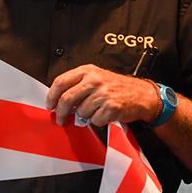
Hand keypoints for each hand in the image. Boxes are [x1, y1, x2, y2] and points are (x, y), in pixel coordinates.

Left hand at [45, 64, 159, 126]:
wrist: (141, 94)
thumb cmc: (117, 87)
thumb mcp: (96, 77)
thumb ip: (77, 85)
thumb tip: (58, 101)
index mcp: (87, 71)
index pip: (61, 82)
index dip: (52, 96)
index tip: (50, 105)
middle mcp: (94, 80)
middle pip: (67, 99)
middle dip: (61, 112)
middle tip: (60, 119)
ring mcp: (103, 93)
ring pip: (81, 112)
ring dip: (85, 116)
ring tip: (94, 111)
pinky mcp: (111, 107)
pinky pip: (94, 120)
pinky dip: (97, 121)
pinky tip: (104, 114)